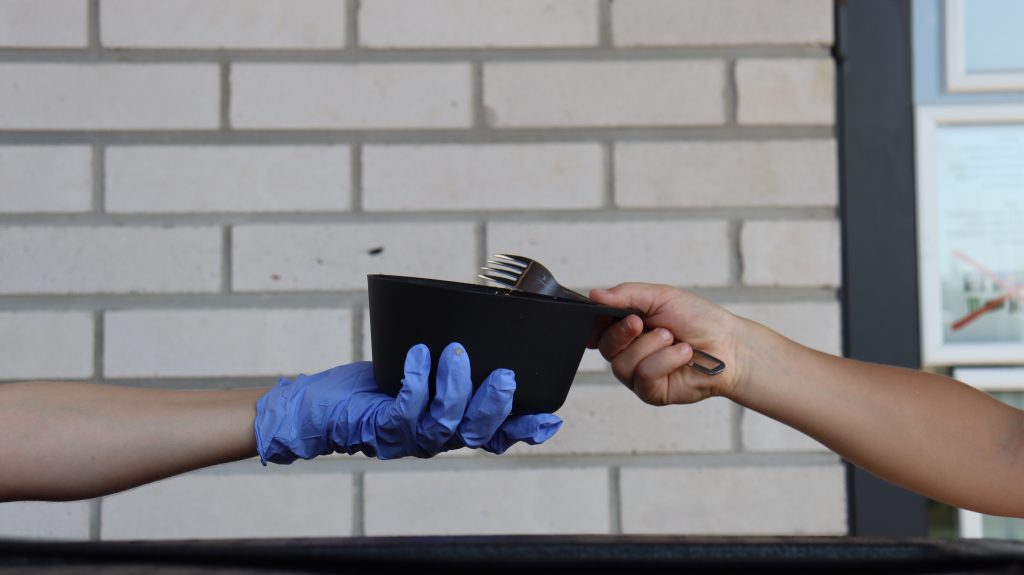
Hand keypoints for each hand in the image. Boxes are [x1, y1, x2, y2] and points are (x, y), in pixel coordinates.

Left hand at [254, 342, 561, 462]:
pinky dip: (416, 380)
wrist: (317, 408)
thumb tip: (478, 327)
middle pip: (477, 434)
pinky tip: (419, 354)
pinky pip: (404, 411)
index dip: (524, 430)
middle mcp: (435, 439)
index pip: (496, 437)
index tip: (550, 417)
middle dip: (495, 405)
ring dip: (455, 387)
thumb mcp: (419, 372)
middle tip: (506, 375)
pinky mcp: (379, 431)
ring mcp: (407, 440)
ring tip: (455, 351)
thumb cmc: (372, 386)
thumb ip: (452, 363)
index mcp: (451, 427)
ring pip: (444, 424)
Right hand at [589, 283, 739, 404]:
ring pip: (622, 364)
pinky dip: (665, 361)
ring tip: (673, 339)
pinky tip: (682, 354)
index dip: (597, 323)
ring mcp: (637, 374)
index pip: (595, 328)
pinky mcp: (651, 392)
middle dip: (623, 332)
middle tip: (643, 322)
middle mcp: (628, 352)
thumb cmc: (697, 319)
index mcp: (626, 327)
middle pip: (604, 346)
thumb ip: (626, 294)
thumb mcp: (660, 296)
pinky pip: (643, 377)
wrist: (728, 344)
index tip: (612, 313)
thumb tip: (594, 295)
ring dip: (651, 346)